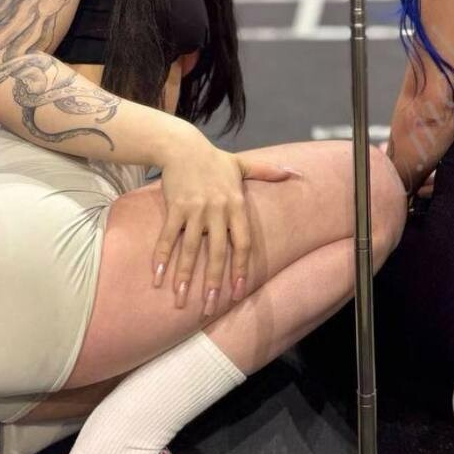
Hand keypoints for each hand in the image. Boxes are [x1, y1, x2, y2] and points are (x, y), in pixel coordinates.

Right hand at [152, 133, 300, 315]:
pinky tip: (158, 277)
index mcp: (235, 204)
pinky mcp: (174, 207)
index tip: (238, 291)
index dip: (241, 268)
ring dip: (184, 276)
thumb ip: (268, 171)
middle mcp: (216, 209)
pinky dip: (161, 257)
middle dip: (214, 282)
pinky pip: (167, 236)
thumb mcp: (243, 163)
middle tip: (210, 308)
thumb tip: (296, 172)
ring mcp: (194, 209)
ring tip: (180, 300)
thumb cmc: (214, 159)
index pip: (242, 243)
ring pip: (190, 249)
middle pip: (217, 252)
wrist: (182, 146)